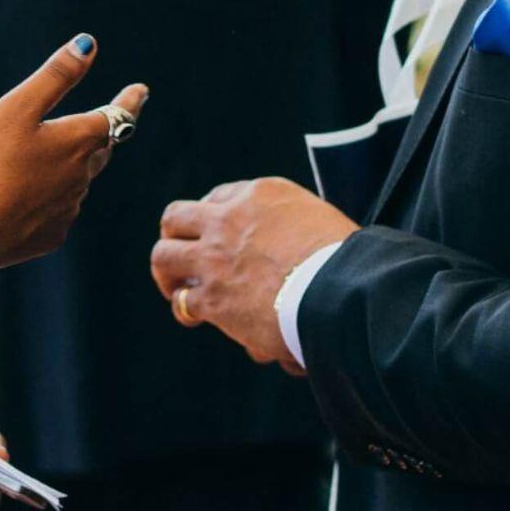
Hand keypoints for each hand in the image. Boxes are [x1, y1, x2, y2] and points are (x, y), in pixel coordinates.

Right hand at [0, 36, 147, 281]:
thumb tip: (88, 44)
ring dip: (76, 167)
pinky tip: (33, 200)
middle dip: (104, 134)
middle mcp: (81, 177)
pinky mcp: (51, 235)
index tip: (141, 91)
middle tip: (106, 123)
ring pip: (80, 181)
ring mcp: (68, 209)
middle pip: (101, 149)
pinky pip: (60, 210)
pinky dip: (53, 198)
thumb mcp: (16, 109)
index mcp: (77, 142)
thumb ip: (54, 77)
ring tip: (59, 160)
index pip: (117, 115)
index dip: (130, 101)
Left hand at [150, 178, 357, 371]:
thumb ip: (294, 227)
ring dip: (168, 272)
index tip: (220, 236)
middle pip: (177, 217)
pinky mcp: (211, 297)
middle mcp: (229, 218)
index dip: (215, 220)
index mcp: (260, 194)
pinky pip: (182, 301)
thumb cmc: (346, 260)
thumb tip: (291, 251)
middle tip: (185, 257)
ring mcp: (214, 257)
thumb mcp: (319, 220)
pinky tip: (195, 316)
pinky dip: (186, 309)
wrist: (341, 291)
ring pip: (164, 255)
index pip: (219, 197)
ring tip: (176, 287)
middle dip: (176, 236)